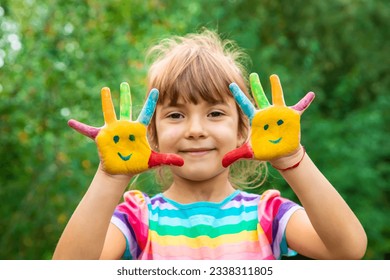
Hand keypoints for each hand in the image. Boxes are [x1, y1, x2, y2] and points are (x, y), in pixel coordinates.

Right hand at [68, 82, 183, 174]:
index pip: (146, 112)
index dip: (150, 102)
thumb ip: (168, 159)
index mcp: (138, 129)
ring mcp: (112, 130)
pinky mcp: (102, 137)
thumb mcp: (154, 161)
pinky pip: (88, 131)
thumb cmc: (138, 163)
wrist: (122, 170)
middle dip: (125, 95)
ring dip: (106, 102)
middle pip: (126, 107)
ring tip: (104, 89)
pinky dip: (80, 127)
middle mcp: (125, 126)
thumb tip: (184, 161)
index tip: (156, 90)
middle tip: (124, 83)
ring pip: (109, 112)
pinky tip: (70, 122)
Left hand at [222, 73, 314, 166]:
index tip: (231, 84)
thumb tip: (222, 163)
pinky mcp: (291, 117)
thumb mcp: (249, 153)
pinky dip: (305, 101)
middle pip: (260, 96)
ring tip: (273, 76)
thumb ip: (236, 155)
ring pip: (277, 97)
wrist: (280, 153)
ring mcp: (279, 113)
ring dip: (276, 87)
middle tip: (253, 75)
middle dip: (256, 85)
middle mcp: (266, 113)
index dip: (238, 94)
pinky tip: (311, 95)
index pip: (245, 104)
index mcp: (256, 118)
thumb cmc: (264, 150)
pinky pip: (300, 107)